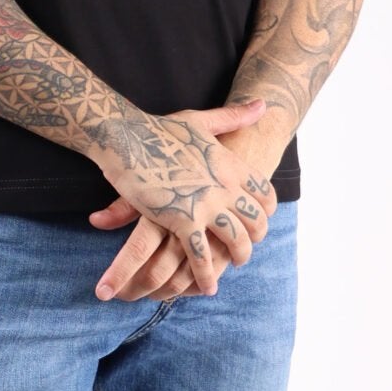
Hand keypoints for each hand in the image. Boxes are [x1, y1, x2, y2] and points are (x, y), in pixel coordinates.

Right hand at [94, 98, 280, 300]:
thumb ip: (233, 116)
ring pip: (235, 242)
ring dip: (236, 259)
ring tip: (229, 269)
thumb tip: (262, 104)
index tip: (258, 221)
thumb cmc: (158, 127)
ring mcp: (206, 204)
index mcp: (231, 164)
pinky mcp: (182, 221)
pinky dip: (206, 275)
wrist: (126, 136)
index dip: (266, 211)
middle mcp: (226, 186)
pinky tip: (208, 286)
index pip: (264, 194)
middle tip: (245, 251)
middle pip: (256, 222)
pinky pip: (202, 256)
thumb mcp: (201, 120)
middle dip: (254, 240)